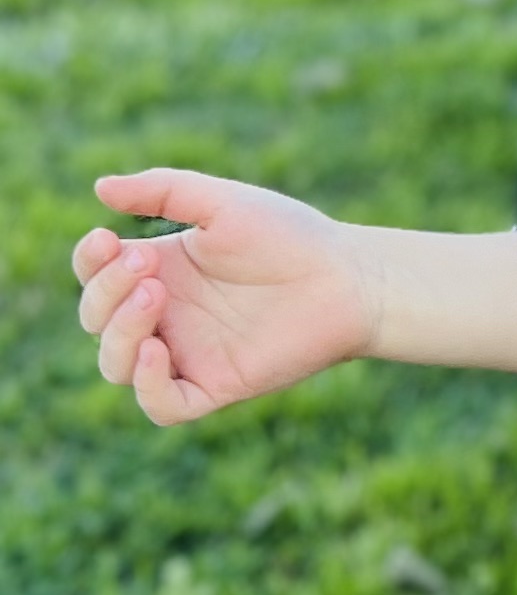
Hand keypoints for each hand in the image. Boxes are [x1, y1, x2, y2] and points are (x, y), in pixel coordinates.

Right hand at [74, 168, 374, 425]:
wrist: (348, 279)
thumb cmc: (290, 237)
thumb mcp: (222, 202)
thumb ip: (162, 190)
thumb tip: (100, 188)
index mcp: (160, 272)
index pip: (94, 276)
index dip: (89, 262)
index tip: (108, 238)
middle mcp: (167, 316)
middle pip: (96, 319)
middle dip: (106, 291)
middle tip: (148, 265)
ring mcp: (189, 354)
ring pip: (116, 365)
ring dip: (119, 333)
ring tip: (153, 296)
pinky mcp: (217, 386)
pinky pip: (161, 406)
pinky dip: (147, 384)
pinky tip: (159, 350)